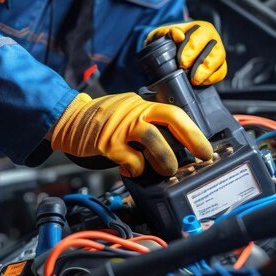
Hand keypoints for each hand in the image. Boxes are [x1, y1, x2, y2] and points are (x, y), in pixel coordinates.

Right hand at [50, 92, 212, 176]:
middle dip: (191, 139)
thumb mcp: (127, 112)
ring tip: (166, 170)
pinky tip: (132, 169)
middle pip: (170, 120)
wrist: (68, 119)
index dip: (194, 131)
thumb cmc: (100, 120)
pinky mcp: (107, 143)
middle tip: (201, 157)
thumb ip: (146, 122)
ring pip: (153, 140)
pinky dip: (136, 169)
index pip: (174, 113)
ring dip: (164, 159)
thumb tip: (172, 144)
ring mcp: (121, 127)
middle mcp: (134, 112)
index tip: (206, 148)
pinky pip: (131, 159)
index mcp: (141, 105)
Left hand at [146, 20, 226, 85]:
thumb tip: (177, 35)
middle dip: (199, 61)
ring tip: (194, 80)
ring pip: (219, 59)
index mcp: (199, 28)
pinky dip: (212, 78)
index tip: (181, 61)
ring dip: (206, 71)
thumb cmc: (167, 43)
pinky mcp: (220, 66)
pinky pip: (222, 72)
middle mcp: (212, 38)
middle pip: (212, 48)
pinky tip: (200, 82)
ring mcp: (217, 52)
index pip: (199, 35)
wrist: (169, 57)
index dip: (191, 48)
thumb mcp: (161, 36)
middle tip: (185, 69)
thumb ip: (164, 32)